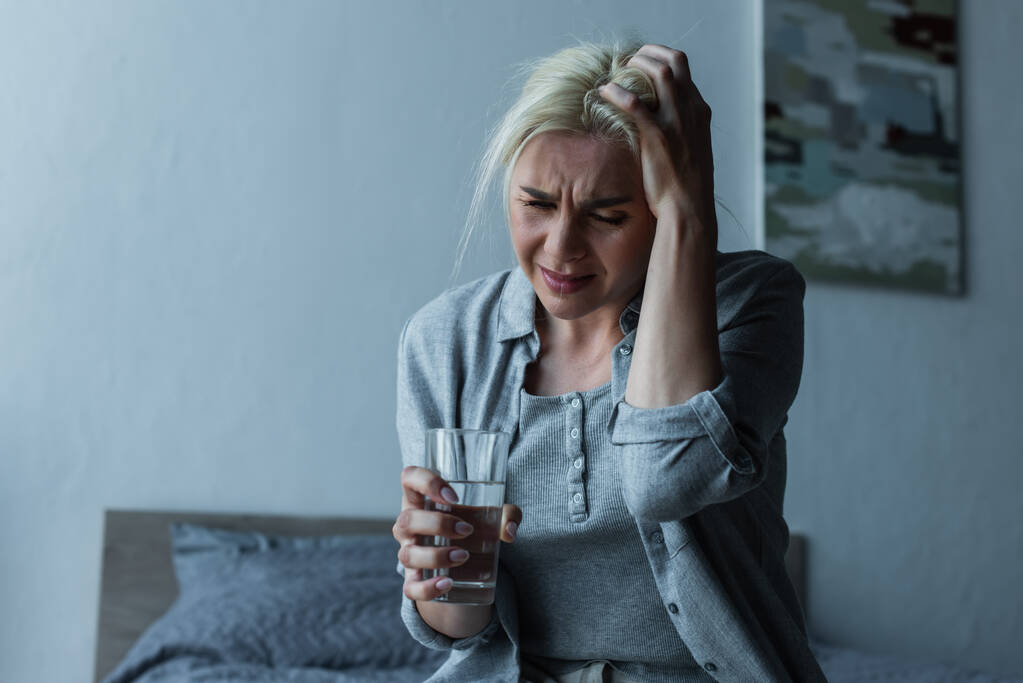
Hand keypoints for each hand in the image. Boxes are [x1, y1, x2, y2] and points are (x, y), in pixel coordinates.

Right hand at [394, 465, 521, 601]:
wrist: (463, 566)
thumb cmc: (470, 527)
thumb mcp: (488, 516)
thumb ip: (506, 515)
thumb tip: (509, 530)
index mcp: (421, 499)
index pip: (409, 478)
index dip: (426, 482)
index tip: (454, 497)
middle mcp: (409, 525)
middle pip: (406, 519)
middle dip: (438, 524)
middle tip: (467, 530)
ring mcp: (408, 553)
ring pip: (408, 555)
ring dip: (436, 556)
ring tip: (463, 556)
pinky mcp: (414, 580)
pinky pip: (411, 587)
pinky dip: (427, 587)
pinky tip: (447, 583)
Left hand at [598, 44, 716, 237]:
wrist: (689, 208)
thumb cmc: (685, 186)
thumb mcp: (690, 150)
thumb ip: (679, 130)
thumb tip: (659, 124)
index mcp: (699, 112)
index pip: (684, 69)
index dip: (660, 59)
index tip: (641, 63)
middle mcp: (692, 111)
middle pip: (676, 61)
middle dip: (650, 53)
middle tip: (629, 61)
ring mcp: (677, 122)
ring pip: (660, 72)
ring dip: (636, 65)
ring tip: (617, 71)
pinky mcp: (659, 136)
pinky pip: (636, 103)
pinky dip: (618, 92)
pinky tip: (604, 92)